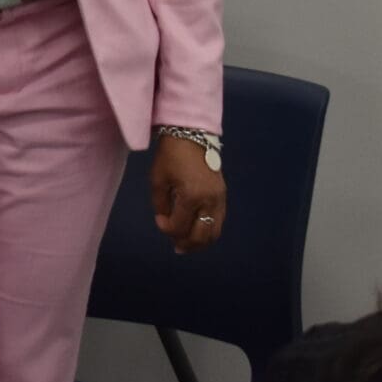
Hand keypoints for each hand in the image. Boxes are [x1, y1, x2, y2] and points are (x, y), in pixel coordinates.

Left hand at [150, 135, 226, 253]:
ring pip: (215, 232)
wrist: (192, 135)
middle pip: (202, 235)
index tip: (158, 221)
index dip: (166, 228)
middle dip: (187, 243)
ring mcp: (219, 199)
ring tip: (187, 245)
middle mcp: (209, 201)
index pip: (180, 226)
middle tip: (175, 246)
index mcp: (191, 196)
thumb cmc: (170, 155)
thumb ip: (161, 204)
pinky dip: (209, 230)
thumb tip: (165, 221)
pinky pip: (219, 221)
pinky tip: (197, 231)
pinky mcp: (223, 196)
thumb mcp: (158, 179)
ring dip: (201, 241)